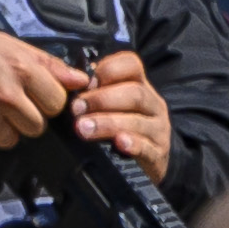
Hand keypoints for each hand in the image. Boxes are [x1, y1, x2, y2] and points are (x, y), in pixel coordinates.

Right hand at [0, 26, 87, 156]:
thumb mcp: (16, 47)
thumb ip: (52, 66)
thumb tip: (82, 80)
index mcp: (23, 71)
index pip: (56, 104)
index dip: (46, 101)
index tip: (34, 95)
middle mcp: (5, 96)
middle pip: (36, 128)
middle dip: (26, 118)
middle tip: (10, 103)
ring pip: (11, 141)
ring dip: (3, 130)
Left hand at [70, 44, 174, 177]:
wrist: (144, 162)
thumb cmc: (120, 126)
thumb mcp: (110, 104)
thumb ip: (93, 91)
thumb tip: (70, 81)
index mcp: (139, 85)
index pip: (131, 65)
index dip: (108, 70)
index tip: (86, 83)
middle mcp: (152, 104)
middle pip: (135, 93)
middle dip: (102, 100)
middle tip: (76, 109)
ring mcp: (158, 129)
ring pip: (137, 121)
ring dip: (108, 123)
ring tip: (83, 129)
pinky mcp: (158, 153)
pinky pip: (147, 148)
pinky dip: (133, 144)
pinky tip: (118, 143)